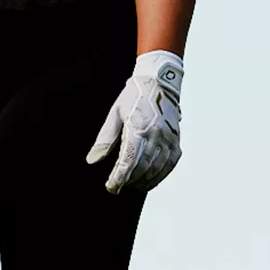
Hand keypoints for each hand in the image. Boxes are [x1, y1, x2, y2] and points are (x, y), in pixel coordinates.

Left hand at [85, 50, 183, 193]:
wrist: (160, 82)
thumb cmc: (135, 95)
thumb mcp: (115, 113)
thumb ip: (105, 139)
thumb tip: (93, 160)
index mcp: (138, 128)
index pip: (128, 162)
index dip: (119, 178)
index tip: (111, 187)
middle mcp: (156, 136)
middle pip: (142, 168)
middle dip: (129, 181)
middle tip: (118, 187)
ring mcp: (168, 139)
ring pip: (157, 169)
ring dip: (144, 181)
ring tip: (132, 186)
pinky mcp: (176, 140)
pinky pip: (170, 164)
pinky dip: (160, 175)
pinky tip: (150, 179)